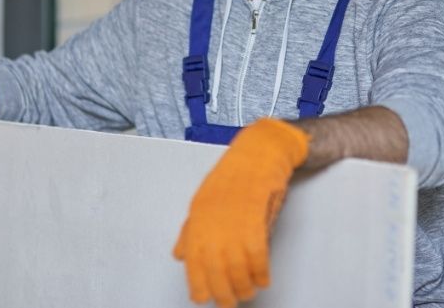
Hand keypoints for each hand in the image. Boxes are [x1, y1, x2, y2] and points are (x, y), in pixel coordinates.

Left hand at [173, 118, 308, 306]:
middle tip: (231, 303)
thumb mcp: (206, 200)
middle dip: (223, 292)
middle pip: (215, 268)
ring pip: (236, 264)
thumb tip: (180, 255)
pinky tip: (263, 278)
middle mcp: (212, 219)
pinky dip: (260, 270)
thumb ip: (192, 230)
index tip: (203, 299)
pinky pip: (257, 253)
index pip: (192, 261)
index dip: (198, 284)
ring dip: (244, 285)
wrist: (260, 150)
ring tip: (249, 293)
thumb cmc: (236, 174)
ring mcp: (234, 217)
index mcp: (197, 217)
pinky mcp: (255, 214)